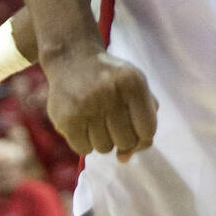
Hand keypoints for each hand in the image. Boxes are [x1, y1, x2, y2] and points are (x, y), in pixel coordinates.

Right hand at [44, 48, 157, 162]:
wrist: (73, 58)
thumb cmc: (110, 78)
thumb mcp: (134, 85)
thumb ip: (143, 119)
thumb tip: (125, 158)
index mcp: (133, 82)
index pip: (148, 130)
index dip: (143, 137)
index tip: (134, 130)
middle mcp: (110, 92)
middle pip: (126, 142)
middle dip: (121, 137)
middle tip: (112, 121)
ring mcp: (87, 105)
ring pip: (104, 148)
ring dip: (102, 139)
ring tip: (96, 118)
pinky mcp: (67, 118)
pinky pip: (84, 149)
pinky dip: (85, 142)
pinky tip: (82, 122)